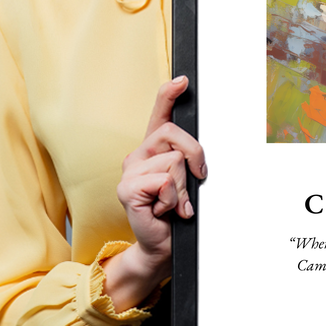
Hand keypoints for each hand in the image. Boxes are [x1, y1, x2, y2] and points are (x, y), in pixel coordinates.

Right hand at [102, 76, 206, 310]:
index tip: (183, 80)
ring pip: (174, 161)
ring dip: (183, 187)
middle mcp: (138, 155)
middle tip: (196, 180)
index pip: (159, 114)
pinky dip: (173, 199)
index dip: (169, 94)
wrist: (162, 245)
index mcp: (153, 149)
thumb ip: (188, 161)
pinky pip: (164, 181)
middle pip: (174, 134)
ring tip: (174, 203)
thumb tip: (198, 153)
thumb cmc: (176, 212)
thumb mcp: (187, 180)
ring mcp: (129, 171)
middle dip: (195, 156)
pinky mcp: (127, 189)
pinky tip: (164, 210)